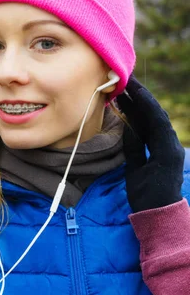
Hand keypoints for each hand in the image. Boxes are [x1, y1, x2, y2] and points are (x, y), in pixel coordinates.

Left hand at [116, 75, 184, 212]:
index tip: (122, 91)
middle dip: (138, 96)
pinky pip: (158, 126)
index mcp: (160, 147)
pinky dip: (149, 110)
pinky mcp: (169, 151)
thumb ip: (134, 148)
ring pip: (156, 116)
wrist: (158, 215)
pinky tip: (139, 97)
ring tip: (129, 83)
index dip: (135, 104)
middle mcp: (168, 144)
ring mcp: (171, 147)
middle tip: (124, 79)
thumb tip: (128, 130)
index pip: (146, 121)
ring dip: (143, 98)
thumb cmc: (147, 195)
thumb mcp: (135, 167)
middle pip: (151, 115)